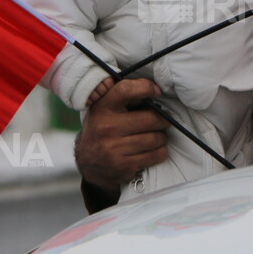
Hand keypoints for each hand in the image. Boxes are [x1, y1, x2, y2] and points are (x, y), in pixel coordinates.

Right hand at [75, 78, 168, 200]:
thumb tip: (152, 90)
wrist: (89, 164)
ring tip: (159, 136)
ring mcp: (114, 148)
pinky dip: (160, 151)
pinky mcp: (123, 166)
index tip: (156, 91)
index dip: (145, 87)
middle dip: (162, 120)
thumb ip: (123, 98)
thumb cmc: (102, 130)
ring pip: (155, 138)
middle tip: (164, 121)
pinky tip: (155, 149)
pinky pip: (154, 155)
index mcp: (102, 108)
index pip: (125, 90)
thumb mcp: (104, 110)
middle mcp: (107, 127)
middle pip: (150, 119)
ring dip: (162, 137)